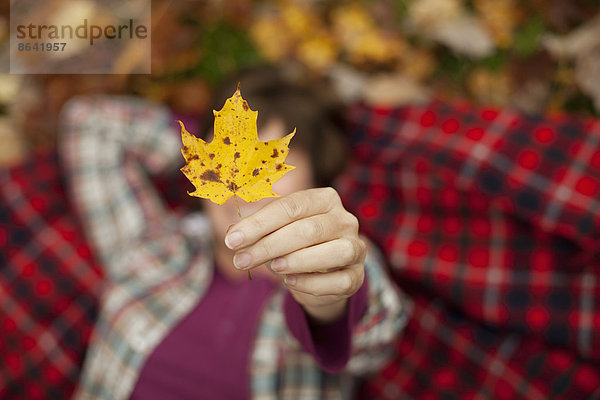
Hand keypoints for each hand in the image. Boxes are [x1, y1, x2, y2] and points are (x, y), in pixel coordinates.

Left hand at [224, 187, 365, 322]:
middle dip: (269, 246)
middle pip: (307, 229)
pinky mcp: (357, 276)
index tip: (232, 240)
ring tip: (273, 268)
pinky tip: (291, 282)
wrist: (321, 274)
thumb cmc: (295, 245)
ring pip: (334, 252)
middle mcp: (345, 220)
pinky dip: (313, 283)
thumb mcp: (275, 231)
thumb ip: (257, 230)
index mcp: (325, 199)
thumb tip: (234, 234)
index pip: (291, 206)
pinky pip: (339, 281)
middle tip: (241, 260)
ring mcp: (356, 248)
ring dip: (298, 261)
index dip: (259, 224)